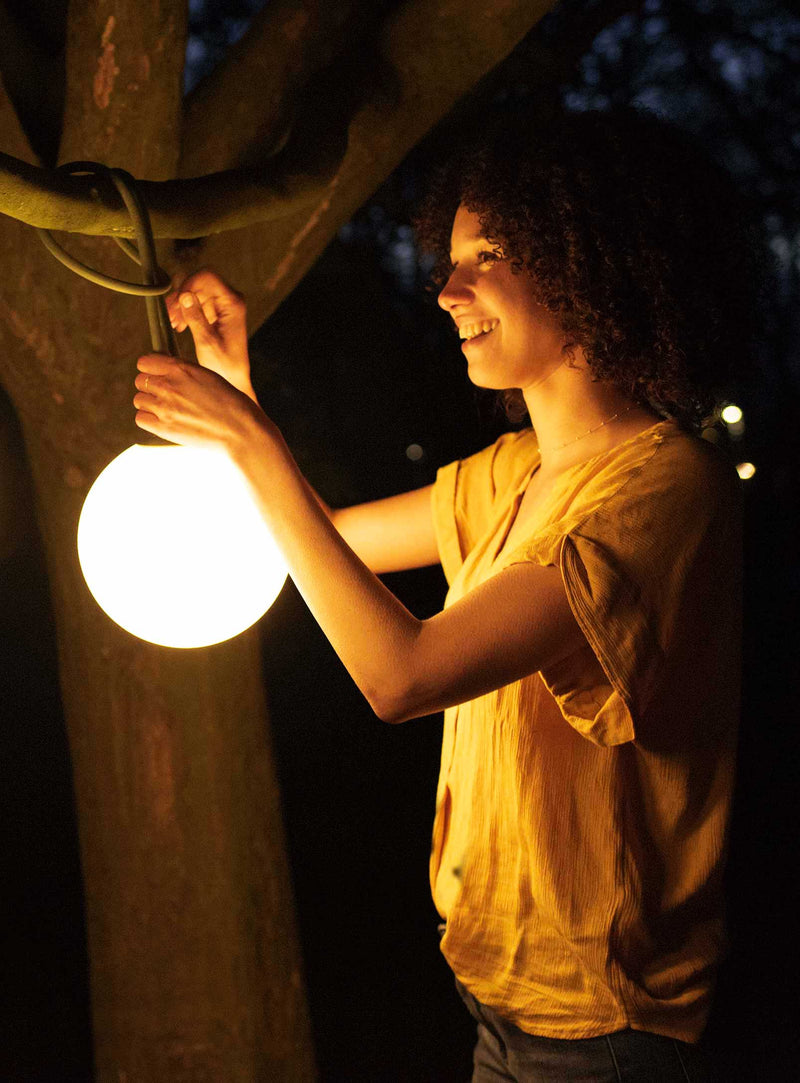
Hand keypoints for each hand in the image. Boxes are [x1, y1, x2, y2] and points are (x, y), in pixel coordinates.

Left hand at [133, 353, 269, 455]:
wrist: (240, 431)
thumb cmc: (230, 403)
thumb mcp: (208, 376)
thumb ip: (184, 372)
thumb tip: (166, 371)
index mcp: (181, 368)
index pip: (145, 362)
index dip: (151, 368)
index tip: (158, 375)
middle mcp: (169, 385)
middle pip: (140, 381)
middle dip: (150, 386)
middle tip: (165, 395)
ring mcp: (164, 407)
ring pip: (139, 399)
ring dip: (149, 403)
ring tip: (167, 409)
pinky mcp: (164, 428)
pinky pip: (140, 418)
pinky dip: (148, 419)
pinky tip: (163, 420)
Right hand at [166, 269, 254, 399]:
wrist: (233, 378)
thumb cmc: (224, 364)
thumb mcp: (206, 341)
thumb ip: (195, 317)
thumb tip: (185, 295)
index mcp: (233, 303)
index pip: (207, 276)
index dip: (188, 284)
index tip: (176, 302)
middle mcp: (230, 300)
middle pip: (200, 282)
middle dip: (182, 296)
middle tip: (170, 315)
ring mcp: (224, 305)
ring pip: (196, 292)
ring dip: (181, 305)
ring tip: (173, 323)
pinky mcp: (217, 313)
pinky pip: (198, 303)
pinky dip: (186, 311)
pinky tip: (178, 325)